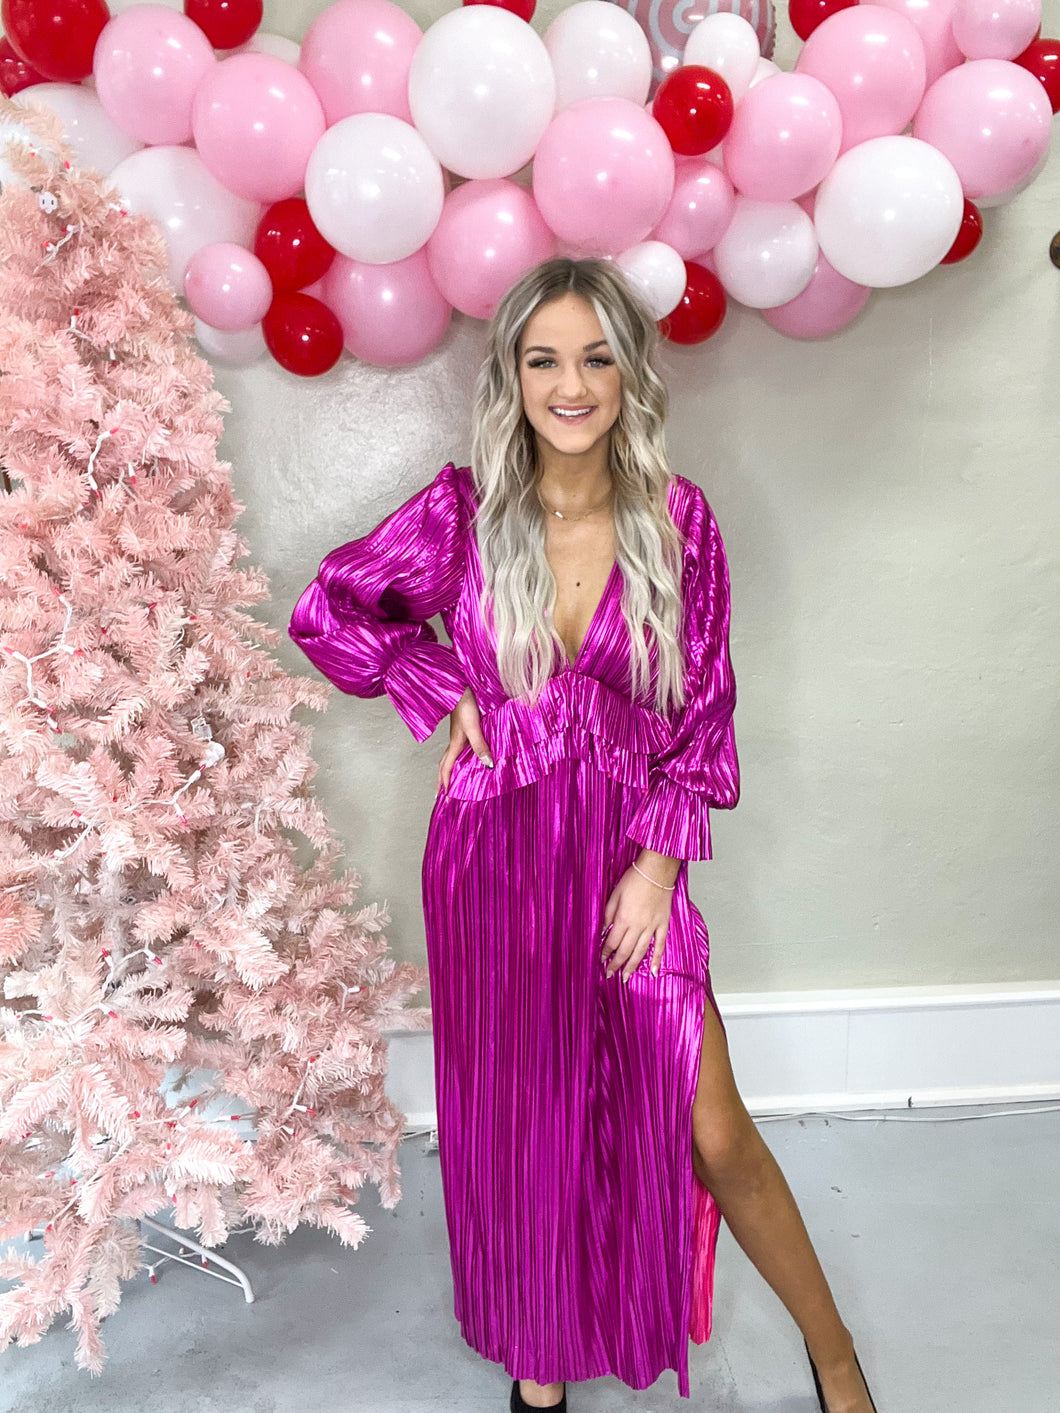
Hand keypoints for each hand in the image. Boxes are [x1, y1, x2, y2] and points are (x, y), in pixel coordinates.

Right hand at [437, 686, 493, 794]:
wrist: (460, 687)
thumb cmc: (465, 705)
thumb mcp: (474, 728)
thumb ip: (480, 746)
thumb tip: (487, 765)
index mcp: (454, 744)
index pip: (446, 769)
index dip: (445, 785)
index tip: (444, 799)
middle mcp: (454, 742)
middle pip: (444, 765)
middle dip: (442, 781)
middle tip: (441, 794)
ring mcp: (458, 735)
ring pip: (450, 757)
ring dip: (448, 770)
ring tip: (451, 780)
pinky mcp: (463, 729)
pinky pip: (457, 749)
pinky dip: (457, 759)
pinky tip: (465, 758)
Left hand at [599, 852, 679, 981]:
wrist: (657, 871)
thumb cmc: (634, 879)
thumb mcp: (614, 895)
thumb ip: (608, 914)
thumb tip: (603, 930)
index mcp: (623, 919)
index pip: (612, 942)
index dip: (605, 952)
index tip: (600, 959)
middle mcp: (638, 926)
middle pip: (625, 951)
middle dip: (616, 964)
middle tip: (609, 974)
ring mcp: (652, 927)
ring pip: (641, 952)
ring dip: (632, 966)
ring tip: (625, 977)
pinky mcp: (663, 924)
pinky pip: (660, 945)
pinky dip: (658, 959)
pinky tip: (655, 971)